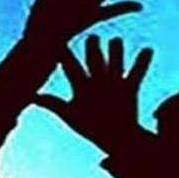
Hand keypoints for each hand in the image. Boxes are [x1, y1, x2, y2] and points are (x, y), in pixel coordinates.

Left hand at [36, 35, 154, 154]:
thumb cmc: (91, 128)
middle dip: (92, 49)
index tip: (57, 41)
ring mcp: (114, 82)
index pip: (70, 65)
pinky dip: (143, 62)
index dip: (64, 54)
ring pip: (115, 60)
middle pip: (93, 58)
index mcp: (80, 84)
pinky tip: (148, 49)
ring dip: (116, 52)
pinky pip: (137, 72)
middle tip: (90, 38)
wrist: (115, 139)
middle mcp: (97, 79)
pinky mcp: (130, 88)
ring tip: (115, 41)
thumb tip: (31, 98)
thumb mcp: (70, 115)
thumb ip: (53, 104)